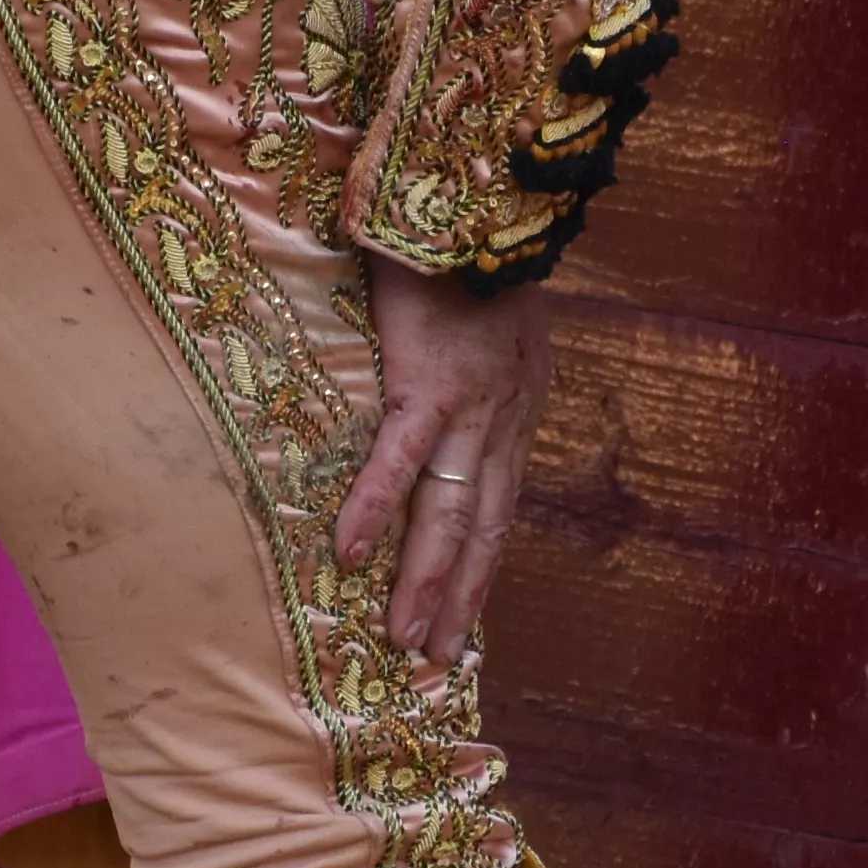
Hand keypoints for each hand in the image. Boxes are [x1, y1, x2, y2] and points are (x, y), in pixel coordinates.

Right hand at [332, 257, 556, 664]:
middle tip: (437, 659)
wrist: (477, 209)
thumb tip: (464, 396)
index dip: (481, 570)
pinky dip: (375, 512)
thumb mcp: (503, 327)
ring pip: (447, 517)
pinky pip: (397, 463)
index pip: (500, 511)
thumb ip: (487, 372)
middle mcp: (501, 427)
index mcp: (516, 415)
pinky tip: (351, 556)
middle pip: (480, 533)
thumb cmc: (476, 259)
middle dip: (459, 601)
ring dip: (425, 583)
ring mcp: (466, 413)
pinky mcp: (427, 388)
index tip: (466, 618)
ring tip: (405, 638)